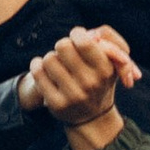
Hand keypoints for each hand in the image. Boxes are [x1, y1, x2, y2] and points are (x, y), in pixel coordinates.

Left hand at [20, 23, 137, 146]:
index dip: (77, 34)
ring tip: (58, 65)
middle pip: (63, 45)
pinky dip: (37, 66)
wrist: (92, 116)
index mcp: (105, 70)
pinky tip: (43, 69)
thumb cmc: (99, 78)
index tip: (77, 38)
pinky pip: (38, 73)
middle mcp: (90, 84)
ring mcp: (73, 95)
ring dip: (51, 58)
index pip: (84, 42)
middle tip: (66, 53)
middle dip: (63, 45)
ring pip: (49, 58)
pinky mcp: (56, 103)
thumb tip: (92, 35)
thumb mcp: (112, 60)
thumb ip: (107, 40)